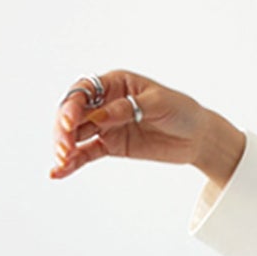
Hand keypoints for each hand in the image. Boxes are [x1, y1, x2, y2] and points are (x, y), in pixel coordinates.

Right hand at [48, 71, 225, 179]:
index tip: (71, 122)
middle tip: (65, 146)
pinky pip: (87, 153)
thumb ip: (127, 108)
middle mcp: (104, 102)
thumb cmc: (180, 110)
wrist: (197, 136)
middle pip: (73, 113)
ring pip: (76, 134)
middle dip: (64, 129)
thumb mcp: (158, 103)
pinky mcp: (111, 146)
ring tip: (62, 161)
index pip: (83, 91)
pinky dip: (73, 162)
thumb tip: (99, 117)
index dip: (72, 105)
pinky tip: (59, 172)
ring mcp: (105, 126)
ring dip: (65, 147)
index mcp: (114, 83)